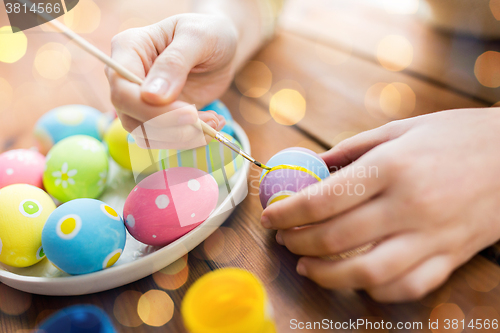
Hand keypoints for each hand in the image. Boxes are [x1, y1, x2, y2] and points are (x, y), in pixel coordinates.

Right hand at [106, 13, 237, 137]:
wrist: (221, 45)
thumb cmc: (208, 33)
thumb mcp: (197, 38)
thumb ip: (175, 63)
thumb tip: (151, 97)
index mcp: (128, 49)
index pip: (123, 90)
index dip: (151, 110)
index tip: (190, 114)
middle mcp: (127, 78)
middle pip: (131, 118)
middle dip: (173, 128)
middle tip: (210, 122)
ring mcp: (140, 101)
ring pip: (147, 135)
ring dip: (183, 137)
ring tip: (215, 121)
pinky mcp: (157, 117)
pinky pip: (164, 139)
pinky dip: (189, 139)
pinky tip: (213, 124)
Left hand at [261, 108, 499, 301]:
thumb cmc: (455, 136)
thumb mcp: (400, 130)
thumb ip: (351, 150)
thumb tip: (311, 168)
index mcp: (392, 168)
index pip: (323, 200)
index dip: (288, 213)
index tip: (270, 217)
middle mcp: (409, 205)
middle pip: (336, 239)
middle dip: (298, 243)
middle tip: (284, 239)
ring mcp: (432, 237)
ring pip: (367, 273)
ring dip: (326, 275)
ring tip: (306, 266)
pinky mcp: (450, 257)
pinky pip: (406, 286)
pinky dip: (373, 288)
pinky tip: (355, 277)